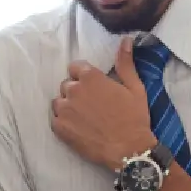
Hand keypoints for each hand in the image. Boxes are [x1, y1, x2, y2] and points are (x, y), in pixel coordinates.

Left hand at [50, 37, 155, 169]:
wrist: (129, 150)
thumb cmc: (134, 118)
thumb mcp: (134, 87)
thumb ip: (125, 63)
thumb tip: (126, 40)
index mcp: (90, 77)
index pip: (76, 68)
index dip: (85, 77)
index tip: (94, 88)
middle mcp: (73, 90)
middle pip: (67, 85)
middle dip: (76, 92)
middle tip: (92, 106)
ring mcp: (64, 110)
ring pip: (59, 102)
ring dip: (68, 107)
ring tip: (84, 118)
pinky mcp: (60, 128)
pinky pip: (55, 119)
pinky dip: (63, 122)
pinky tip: (77, 128)